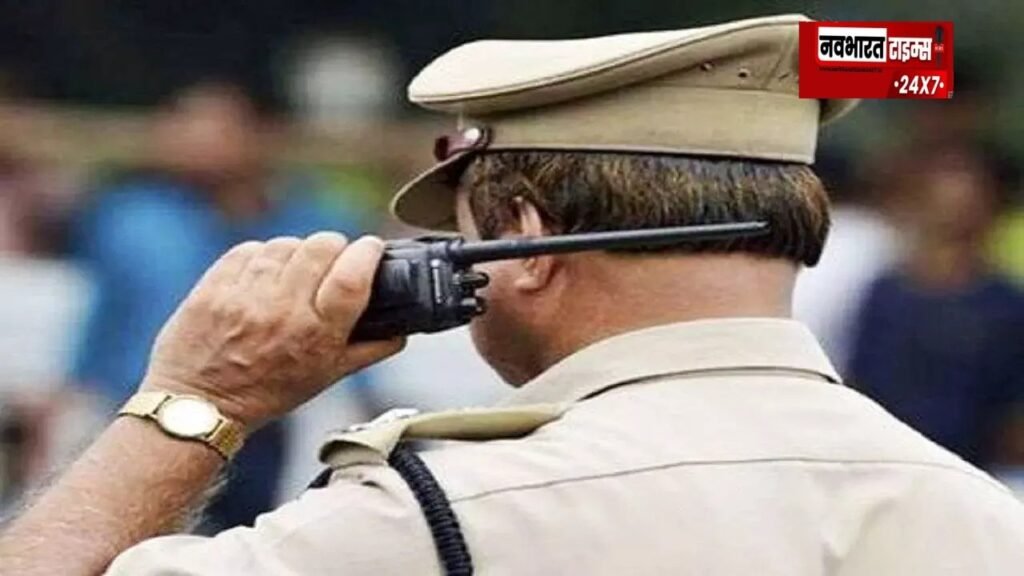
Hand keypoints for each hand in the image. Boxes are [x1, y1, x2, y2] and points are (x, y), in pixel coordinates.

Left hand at [141, 233, 403, 428]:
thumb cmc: (267, 393)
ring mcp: (244, 296)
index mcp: (317, 335)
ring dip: (297, 252)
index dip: (367, 252)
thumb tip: (402, 331)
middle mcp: (282, 311)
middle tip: (332, 261)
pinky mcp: (214, 287)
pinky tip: (263, 276)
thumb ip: (369, 351)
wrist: (200, 406)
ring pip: (286, 244)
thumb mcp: (326, 378)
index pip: (353, 275)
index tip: (371, 248)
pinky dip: (261, 257)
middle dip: (334, 247)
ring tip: (293, 273)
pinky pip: (250, 249)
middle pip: (322, 247)